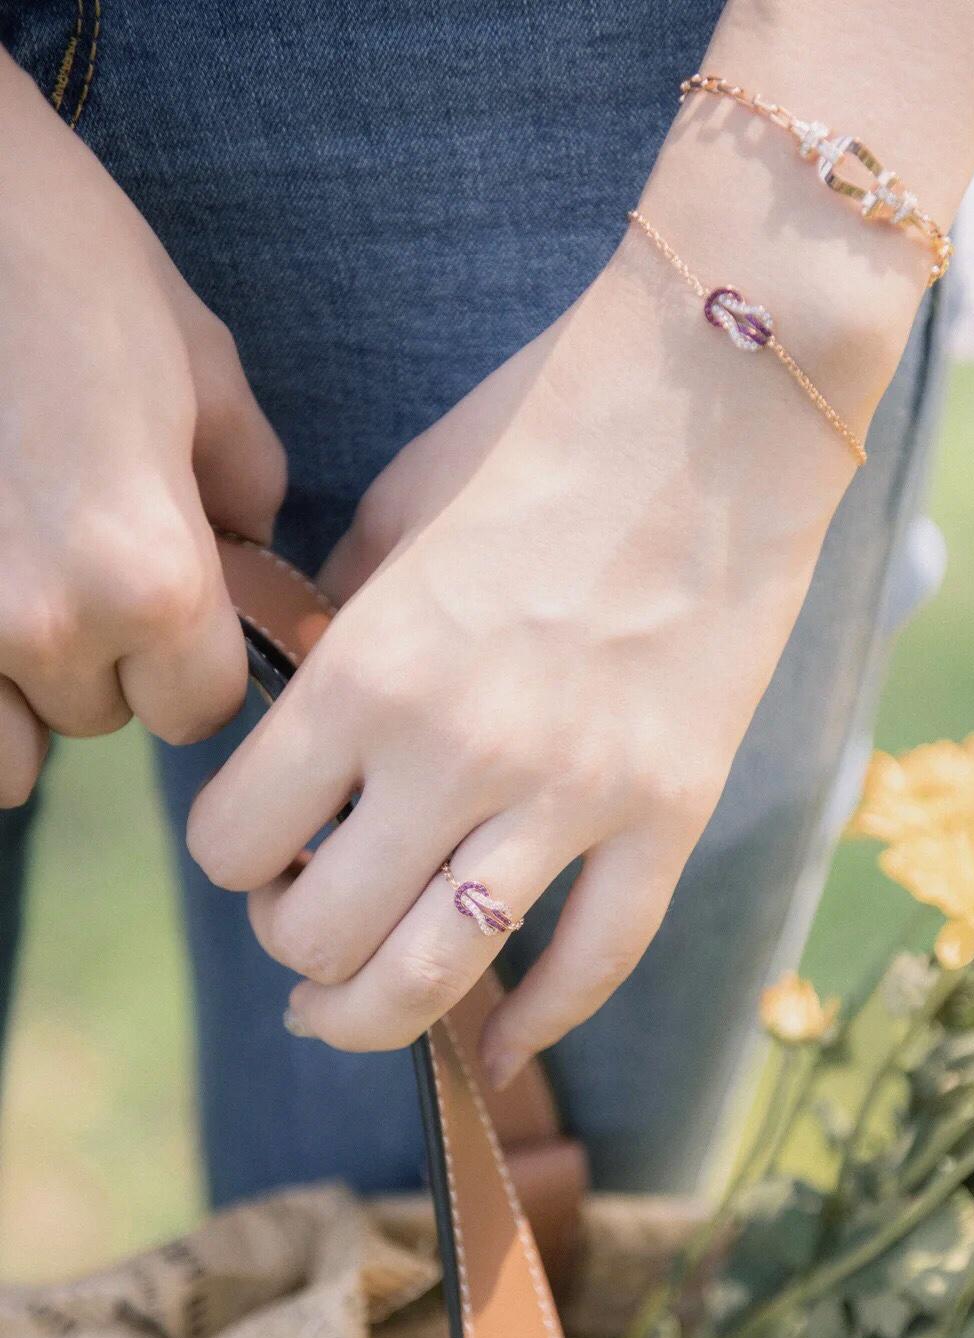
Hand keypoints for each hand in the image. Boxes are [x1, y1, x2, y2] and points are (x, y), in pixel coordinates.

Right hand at [0, 54, 284, 805]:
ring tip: (16, 585)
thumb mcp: (200, 368)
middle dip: (106, 662)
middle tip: (79, 560)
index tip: (178, 612)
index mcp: (149, 579)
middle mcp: (40, 629)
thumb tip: (251, 562)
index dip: (197, 665)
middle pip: (101, 718)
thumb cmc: (60, 258)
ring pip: (4, 747)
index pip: (200, 710)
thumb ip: (244, 492)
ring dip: (18, 693)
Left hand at [185, 214, 909, 1085]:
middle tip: (301, 914)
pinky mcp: (672, 812)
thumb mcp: (397, 511)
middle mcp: (461, 752)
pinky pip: (599, 962)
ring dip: (371, 1017)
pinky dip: (540, 1027)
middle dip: (288, 942)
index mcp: (371, 670)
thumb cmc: (548, 432)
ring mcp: (577, 794)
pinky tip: (502, 1050)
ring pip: (439, 978)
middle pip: (320, 935)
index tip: (255, 839)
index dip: (230, 853)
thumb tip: (305, 712)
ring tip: (350, 1012)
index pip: (239, 838)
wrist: (722, 404)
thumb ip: (337, 628)